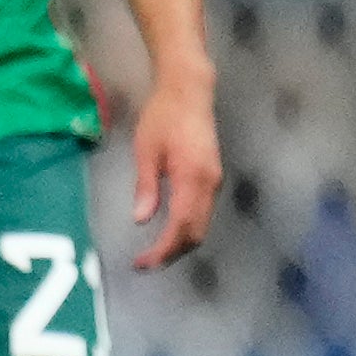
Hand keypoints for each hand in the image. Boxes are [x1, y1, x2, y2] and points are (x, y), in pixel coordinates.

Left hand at [128, 69, 222, 268]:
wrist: (189, 91)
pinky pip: (202, 213)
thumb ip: (146, 187)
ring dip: (180, 243)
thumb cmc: (163, 116)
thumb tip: (141, 219)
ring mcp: (214, 182)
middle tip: (145, 263)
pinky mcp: (212, 178)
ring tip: (153, 253)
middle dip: (172, 253)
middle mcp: (210, 184)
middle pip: (196, 232)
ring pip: (202, 225)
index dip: (163, 250)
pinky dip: (187, 229)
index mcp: (193, 178)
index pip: (181, 227)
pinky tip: (168, 232)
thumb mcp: (146, 151)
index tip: (142, 263)